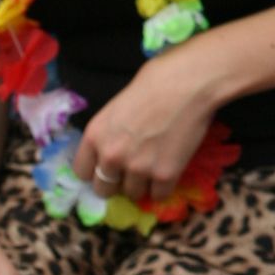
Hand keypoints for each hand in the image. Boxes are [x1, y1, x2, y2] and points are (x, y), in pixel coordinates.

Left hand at [72, 44, 218, 206]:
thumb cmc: (157, 79)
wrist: (191, 81)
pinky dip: (164, 186)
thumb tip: (116, 144)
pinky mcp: (164, 174)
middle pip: (104, 189)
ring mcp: (137, 167)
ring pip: (133, 194)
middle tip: (134, 168)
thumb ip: (111, 130)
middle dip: (118, 181)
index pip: (82, 172)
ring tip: (156, 164)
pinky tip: (170, 169)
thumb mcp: (120, 103)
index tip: (109, 166)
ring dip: (143, 183)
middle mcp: (111, 155)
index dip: (96, 170)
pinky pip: (159, 195)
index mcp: (95, 134)